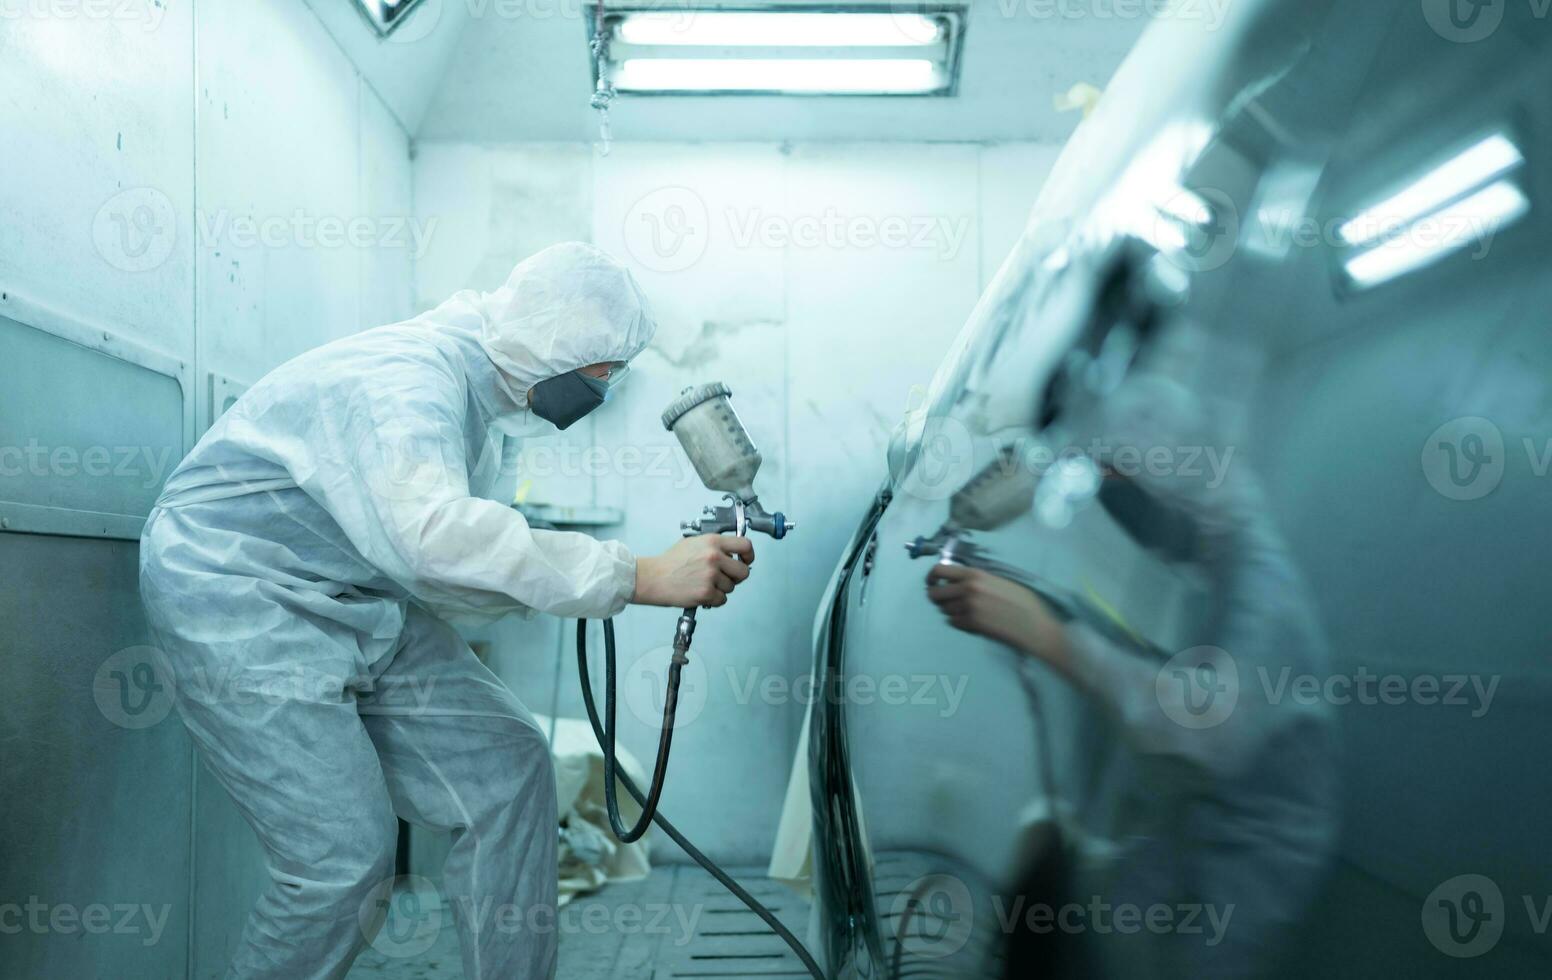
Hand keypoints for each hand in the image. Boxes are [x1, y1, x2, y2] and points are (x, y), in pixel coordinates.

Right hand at [633, 534, 754, 608]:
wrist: (653, 577)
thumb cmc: (670, 562)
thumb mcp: (693, 543)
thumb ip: (714, 546)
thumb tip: (732, 553)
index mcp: (713, 542)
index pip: (746, 545)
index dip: (749, 556)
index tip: (746, 560)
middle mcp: (714, 557)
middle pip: (743, 571)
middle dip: (736, 577)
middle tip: (725, 578)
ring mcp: (711, 576)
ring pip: (731, 587)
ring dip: (721, 589)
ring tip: (704, 584)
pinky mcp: (706, 593)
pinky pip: (721, 599)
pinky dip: (713, 599)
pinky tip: (700, 592)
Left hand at [926, 563, 1071, 671]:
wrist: (1034, 625)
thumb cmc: (1022, 601)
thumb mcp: (999, 580)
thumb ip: (978, 579)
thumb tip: (959, 580)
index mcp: (975, 574)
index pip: (939, 570)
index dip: (931, 577)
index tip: (932, 583)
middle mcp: (968, 588)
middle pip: (934, 593)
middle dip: (936, 598)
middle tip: (944, 601)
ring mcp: (969, 607)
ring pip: (944, 610)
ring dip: (951, 611)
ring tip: (966, 611)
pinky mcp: (972, 624)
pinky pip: (953, 623)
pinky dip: (959, 622)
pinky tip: (973, 621)